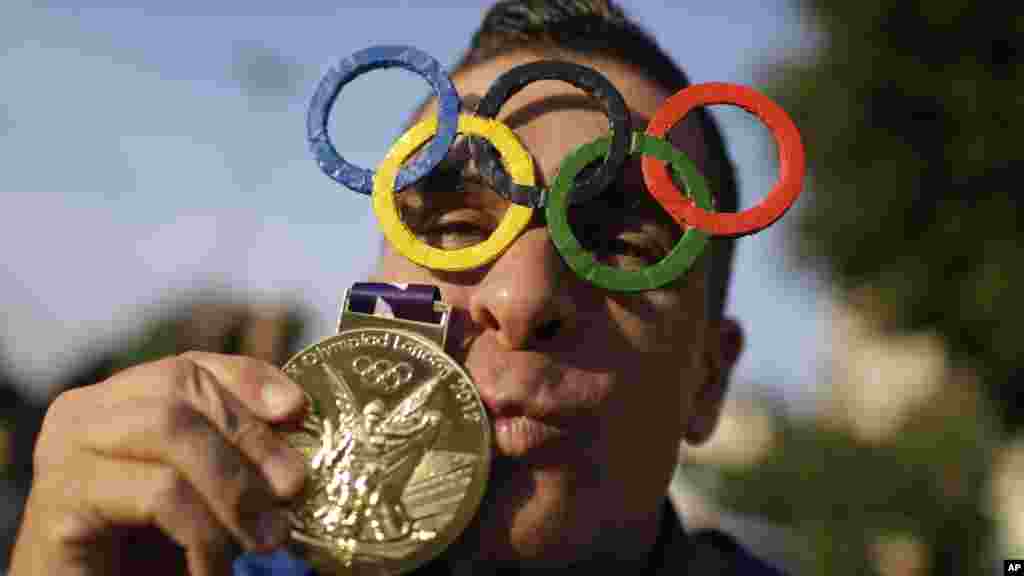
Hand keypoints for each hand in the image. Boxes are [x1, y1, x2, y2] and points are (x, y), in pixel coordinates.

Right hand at [8, 352, 307, 575]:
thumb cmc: (148, 555)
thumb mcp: (202, 492)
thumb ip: (235, 453)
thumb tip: (298, 425)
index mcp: (120, 402)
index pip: (191, 367)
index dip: (249, 380)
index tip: (298, 410)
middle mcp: (85, 414)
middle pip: (182, 388)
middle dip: (251, 436)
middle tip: (295, 489)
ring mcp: (64, 453)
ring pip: (171, 430)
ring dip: (234, 486)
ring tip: (267, 537)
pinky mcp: (58, 503)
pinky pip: (157, 493)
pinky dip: (203, 531)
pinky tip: (214, 568)